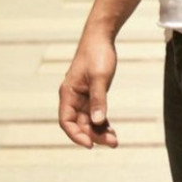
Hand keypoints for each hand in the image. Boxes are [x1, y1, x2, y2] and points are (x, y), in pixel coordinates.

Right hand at [58, 33, 118, 148]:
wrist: (101, 37)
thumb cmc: (97, 54)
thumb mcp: (99, 77)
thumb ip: (98, 99)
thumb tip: (98, 122)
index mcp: (68, 93)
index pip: (66, 121)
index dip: (76, 135)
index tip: (90, 145)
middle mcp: (72, 98)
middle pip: (80, 124)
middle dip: (94, 135)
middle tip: (113, 143)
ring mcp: (82, 97)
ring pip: (89, 121)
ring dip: (100, 131)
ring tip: (114, 141)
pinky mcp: (92, 95)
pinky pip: (95, 114)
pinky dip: (103, 123)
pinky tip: (112, 131)